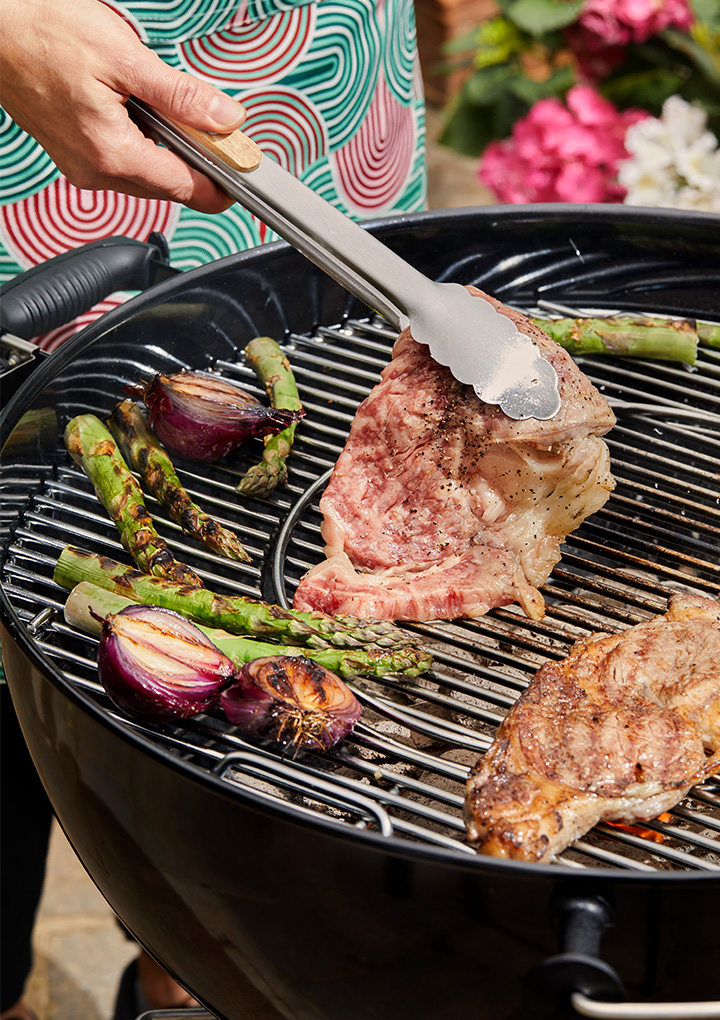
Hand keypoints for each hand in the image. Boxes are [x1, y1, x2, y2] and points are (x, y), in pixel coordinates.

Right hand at [0, 0, 246, 211]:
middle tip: (222, 134)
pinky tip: (143, 112)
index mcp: (111, 155)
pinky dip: (145, 141)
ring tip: (176, 113)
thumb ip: (180, 96)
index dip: (223, 183)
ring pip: (148, 173)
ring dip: (170, 150)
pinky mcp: (75, 152)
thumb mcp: (125, 57)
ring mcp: (82, 165)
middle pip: (169, 186)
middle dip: (199, 164)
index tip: (246, 172)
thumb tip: (224, 120)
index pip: (186, 189)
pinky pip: (124, 159)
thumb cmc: (39, 30)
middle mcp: (95, 171)